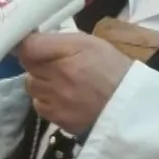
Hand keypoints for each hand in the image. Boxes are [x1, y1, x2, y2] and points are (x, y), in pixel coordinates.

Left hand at [17, 31, 133, 135]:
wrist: (130, 106)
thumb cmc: (112, 68)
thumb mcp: (90, 43)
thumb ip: (59, 40)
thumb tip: (32, 39)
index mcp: (70, 52)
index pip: (28, 47)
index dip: (27, 45)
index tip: (32, 45)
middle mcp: (60, 76)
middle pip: (28, 67)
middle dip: (37, 64)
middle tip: (55, 65)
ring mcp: (57, 100)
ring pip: (31, 86)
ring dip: (41, 83)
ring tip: (60, 83)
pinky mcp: (58, 119)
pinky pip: (39, 105)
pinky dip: (47, 101)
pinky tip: (63, 98)